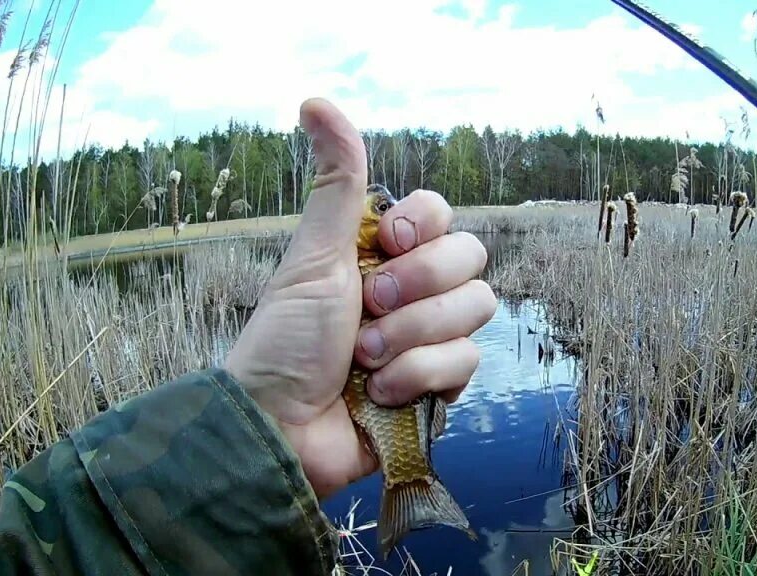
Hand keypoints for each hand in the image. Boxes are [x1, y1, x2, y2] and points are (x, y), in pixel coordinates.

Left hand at [223, 99, 496, 498]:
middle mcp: (413, 292)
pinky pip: (467, 362)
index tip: (383, 244)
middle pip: (472, 258)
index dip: (424, 227)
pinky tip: (377, 393)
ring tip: (363, 358)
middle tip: (367, 308)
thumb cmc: (286, 339)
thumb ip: (338, 182)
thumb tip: (316, 100)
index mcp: (383, 255)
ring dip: (411, 335)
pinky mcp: (440, 387)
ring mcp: (430, 339)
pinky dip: (417, 376)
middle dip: (417, 286)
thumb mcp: (314, 254)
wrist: (279, 428)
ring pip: (476, 310)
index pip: (443, 215)